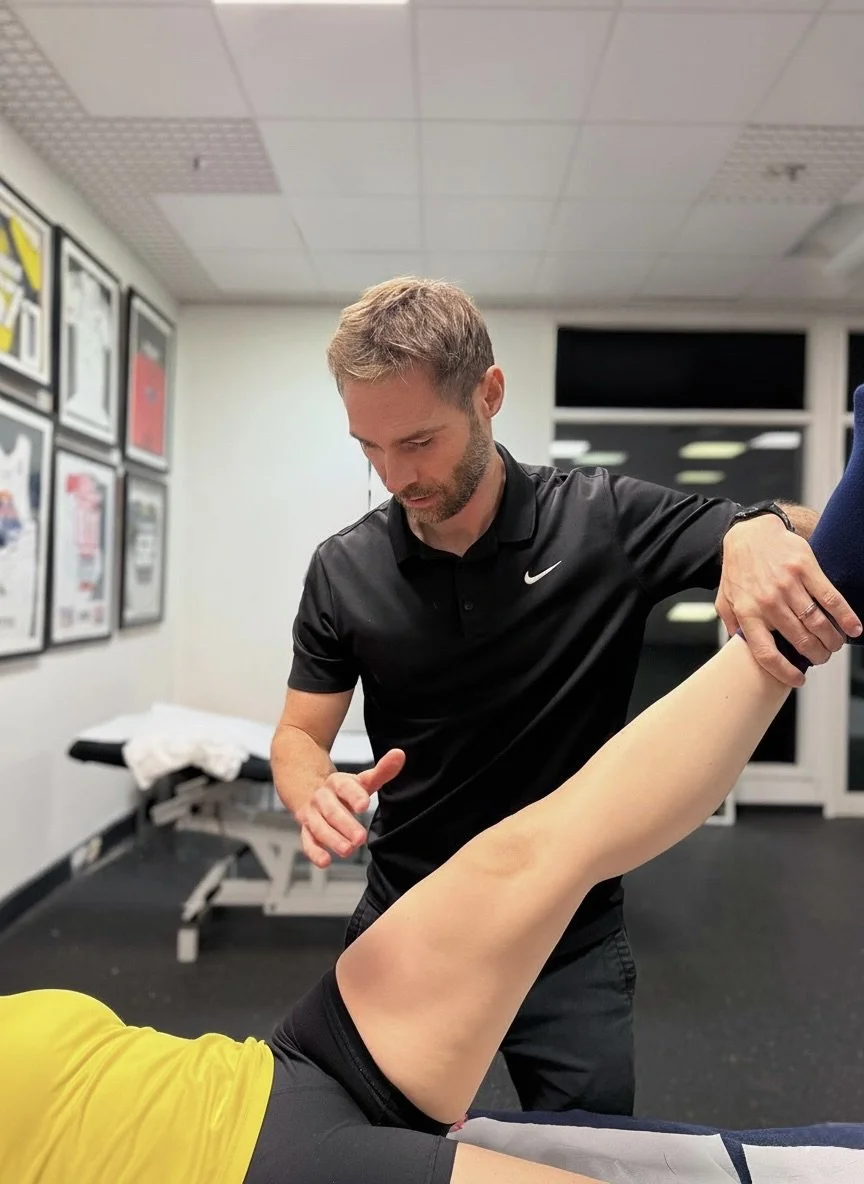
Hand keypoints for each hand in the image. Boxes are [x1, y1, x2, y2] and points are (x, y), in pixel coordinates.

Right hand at [296, 748, 404, 868]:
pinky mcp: (306, 829)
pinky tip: (325, 861)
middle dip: (345, 825)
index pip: (345, 787)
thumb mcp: (361, 780)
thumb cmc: (343, 790)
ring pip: (319, 827)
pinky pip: (307, 841)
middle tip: (360, 838)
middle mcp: (322, 798)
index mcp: (337, 783)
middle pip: (332, 811)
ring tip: (348, 850)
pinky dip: (314, 852)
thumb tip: (400, 754)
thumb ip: (381, 771)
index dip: (354, 796)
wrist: (309, 789)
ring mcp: (312, 814)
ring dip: (332, 839)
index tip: (364, 805)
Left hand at [716, 516, 862, 686]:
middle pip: (799, 640)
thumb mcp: (725, 598)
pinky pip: (830, 598)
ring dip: (831, 640)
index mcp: (747, 612)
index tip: (798, 679)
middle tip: (822, 658)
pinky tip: (853, 628)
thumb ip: (730, 623)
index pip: (766, 652)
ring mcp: (788, 585)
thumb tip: (737, 645)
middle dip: (816, 655)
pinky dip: (845, 616)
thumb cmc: (738, 568)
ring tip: (835, 645)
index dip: (784, 671)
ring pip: (817, 623)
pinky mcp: (806, 569)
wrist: (749, 533)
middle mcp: (768, 601)